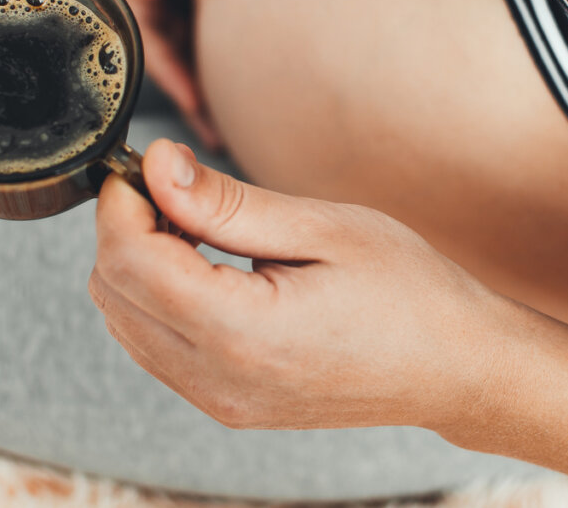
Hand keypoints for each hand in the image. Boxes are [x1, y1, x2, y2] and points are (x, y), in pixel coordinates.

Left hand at [89, 139, 515, 432]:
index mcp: (242, 333)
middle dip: (124, 228)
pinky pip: (152, 346)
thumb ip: (226, 203)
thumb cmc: (408, 294)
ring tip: (195, 227)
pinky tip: (201, 267)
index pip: (129, 262)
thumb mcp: (322, 227)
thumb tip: (156, 166)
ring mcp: (217, 400)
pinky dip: (155, 298)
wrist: (455, 368)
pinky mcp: (224, 403)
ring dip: (137, 263)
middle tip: (174, 189)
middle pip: (112, 292)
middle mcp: (217, 379)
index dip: (121, 202)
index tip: (146, 164)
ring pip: (123, 321)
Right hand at [117, 0, 238, 150]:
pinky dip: (227, 55)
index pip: (146, 26)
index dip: (169, 71)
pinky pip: (215, 23)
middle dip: (190, 92)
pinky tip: (247, 82)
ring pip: (194, 40)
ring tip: (231, 125)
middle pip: (170, 46)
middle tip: (217, 136)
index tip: (197, 106)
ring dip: (209, 82)